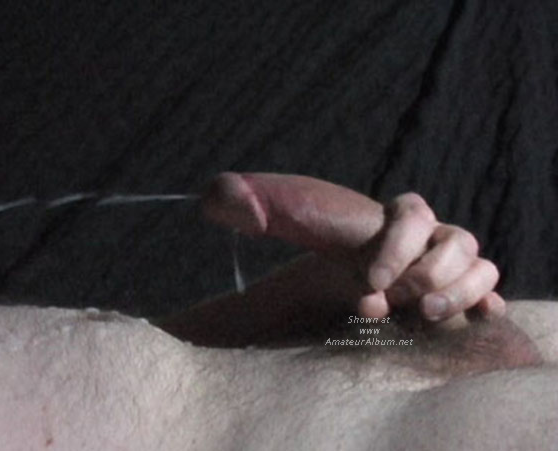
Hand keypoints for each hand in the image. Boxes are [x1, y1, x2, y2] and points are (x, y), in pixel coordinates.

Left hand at [202, 172, 503, 322]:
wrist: (328, 266)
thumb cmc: (307, 235)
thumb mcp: (271, 217)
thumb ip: (241, 201)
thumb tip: (215, 197)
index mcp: (384, 214)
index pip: (414, 214)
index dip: (398, 246)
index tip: (366, 281)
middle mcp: (422, 235)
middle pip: (458, 242)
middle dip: (429, 274)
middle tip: (390, 302)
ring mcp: (439, 265)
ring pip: (479, 267)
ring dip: (458, 292)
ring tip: (421, 316)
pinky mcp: (446, 295)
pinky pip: (487, 291)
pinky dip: (485, 302)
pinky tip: (475, 318)